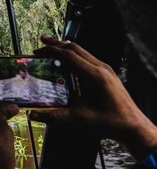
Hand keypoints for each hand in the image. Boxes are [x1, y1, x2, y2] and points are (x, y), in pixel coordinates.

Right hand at [30, 35, 156, 159]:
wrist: (134, 127)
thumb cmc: (112, 122)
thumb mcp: (80, 119)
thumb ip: (55, 116)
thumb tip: (34, 115)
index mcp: (95, 76)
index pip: (70, 56)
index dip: (52, 51)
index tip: (39, 51)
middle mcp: (102, 69)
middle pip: (76, 48)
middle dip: (57, 44)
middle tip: (42, 42)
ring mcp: (106, 70)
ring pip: (83, 52)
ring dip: (66, 48)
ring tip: (52, 48)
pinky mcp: (107, 75)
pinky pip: (88, 59)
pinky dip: (74, 56)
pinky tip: (67, 61)